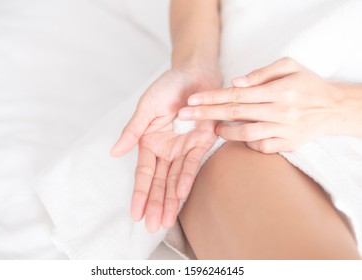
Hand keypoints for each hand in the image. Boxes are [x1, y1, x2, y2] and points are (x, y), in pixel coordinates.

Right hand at [111, 68, 220, 231]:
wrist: (195, 72)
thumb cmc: (168, 86)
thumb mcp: (146, 107)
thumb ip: (133, 130)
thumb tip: (114, 152)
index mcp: (149, 142)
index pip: (143, 173)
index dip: (139, 193)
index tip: (135, 214)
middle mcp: (165, 149)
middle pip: (159, 182)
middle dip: (154, 204)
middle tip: (151, 226)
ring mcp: (183, 148)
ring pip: (175, 179)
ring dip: (170, 199)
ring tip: (164, 221)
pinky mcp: (201, 143)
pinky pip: (192, 164)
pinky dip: (186, 179)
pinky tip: (180, 195)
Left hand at [179, 57, 343, 153]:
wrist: (332, 108)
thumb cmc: (307, 84)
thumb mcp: (290, 66)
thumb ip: (263, 72)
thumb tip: (236, 82)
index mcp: (281, 90)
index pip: (238, 94)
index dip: (213, 98)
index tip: (192, 101)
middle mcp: (281, 111)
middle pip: (236, 114)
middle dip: (206, 115)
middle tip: (184, 116)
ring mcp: (284, 130)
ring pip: (246, 134)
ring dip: (224, 132)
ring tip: (212, 128)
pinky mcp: (287, 145)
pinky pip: (260, 147)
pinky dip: (246, 142)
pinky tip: (239, 136)